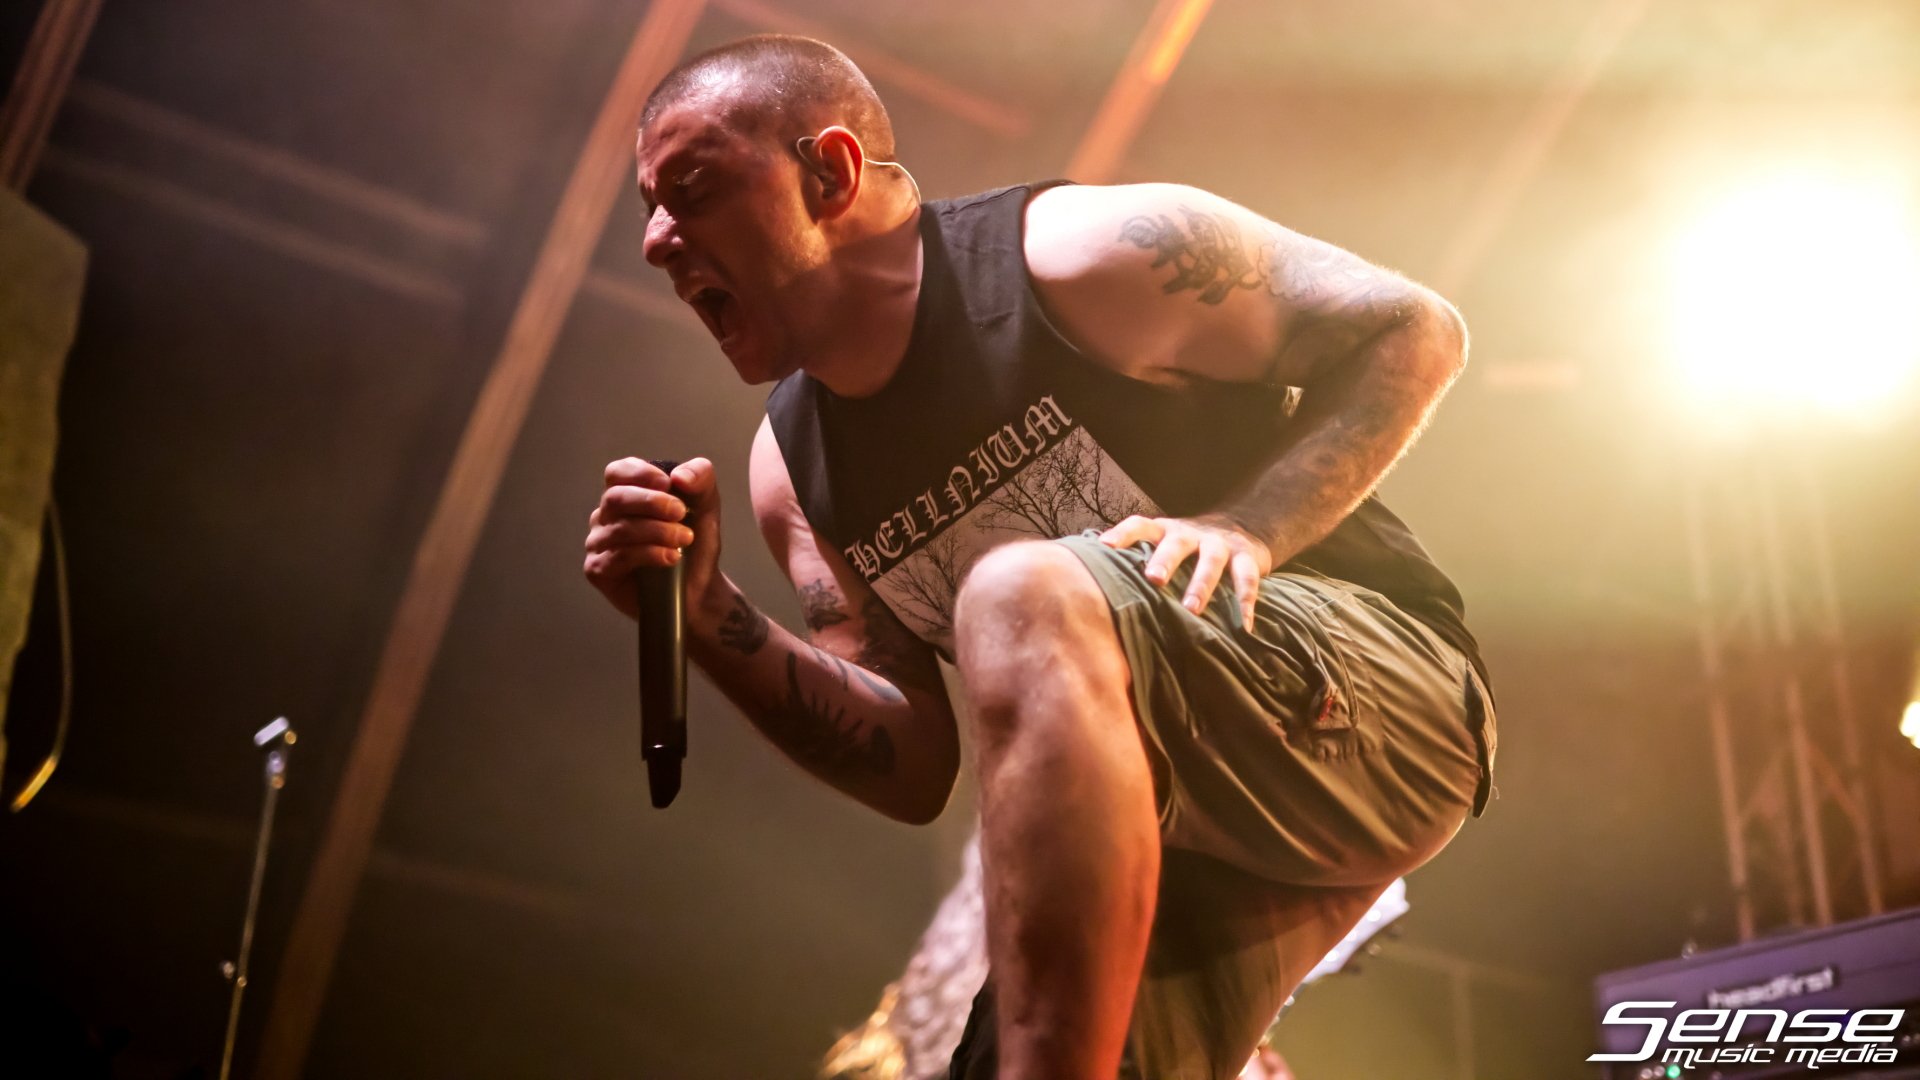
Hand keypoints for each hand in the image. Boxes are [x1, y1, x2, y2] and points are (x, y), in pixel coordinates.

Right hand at [584, 457, 721, 619]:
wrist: (700, 589)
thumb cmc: (696, 544)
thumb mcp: (706, 505)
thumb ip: (700, 478)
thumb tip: (679, 476)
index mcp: (627, 493)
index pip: (618, 472)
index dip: (640, 474)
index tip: (668, 483)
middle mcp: (607, 516)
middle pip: (616, 498)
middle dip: (651, 502)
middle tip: (681, 513)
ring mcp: (599, 542)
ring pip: (620, 529)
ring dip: (657, 531)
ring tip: (684, 540)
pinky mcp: (598, 569)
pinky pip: (618, 556)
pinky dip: (648, 554)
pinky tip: (671, 558)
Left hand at [1098, 513, 1272, 630]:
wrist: (1242, 527)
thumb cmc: (1188, 549)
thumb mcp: (1164, 546)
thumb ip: (1138, 559)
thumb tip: (1091, 583)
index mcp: (1165, 531)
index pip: (1140, 525)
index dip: (1122, 534)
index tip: (1104, 547)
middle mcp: (1191, 534)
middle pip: (1176, 543)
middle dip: (1164, 560)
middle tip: (1152, 579)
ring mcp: (1220, 544)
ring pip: (1211, 560)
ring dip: (1202, 584)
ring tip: (1192, 610)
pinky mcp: (1247, 556)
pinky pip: (1247, 578)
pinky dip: (1245, 601)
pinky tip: (1242, 626)